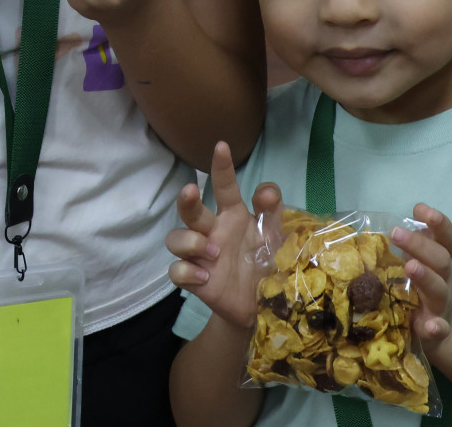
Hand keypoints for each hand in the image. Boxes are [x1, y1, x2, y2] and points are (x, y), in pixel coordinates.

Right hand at [168, 141, 277, 328]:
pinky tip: (204, 277)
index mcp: (232, 215)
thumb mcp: (276, 236)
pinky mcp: (194, 280)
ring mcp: (199, 255)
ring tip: (212, 253)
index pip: (225, 186)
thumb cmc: (266, 261)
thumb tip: (266, 191)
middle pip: (190, 210)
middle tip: (191, 191)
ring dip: (189, 241)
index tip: (222, 146)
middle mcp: (212, 230)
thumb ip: (272, 212)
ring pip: (175, 238)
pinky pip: (177, 271)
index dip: (222, 167)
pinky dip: (187, 272)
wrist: (261, 304)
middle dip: (186, 199)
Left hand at [393, 203, 451, 353]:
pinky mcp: (435, 329)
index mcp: (444, 258)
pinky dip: (437, 327)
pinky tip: (433, 326)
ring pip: (438, 289)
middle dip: (420, 245)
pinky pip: (439, 329)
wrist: (442, 327)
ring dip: (426, 277)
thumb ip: (417, 242)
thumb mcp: (425, 260)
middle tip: (396, 233)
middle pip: (439, 259)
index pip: (446, 237)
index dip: (437, 222)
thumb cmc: (426, 284)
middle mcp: (446, 278)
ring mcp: (442, 303)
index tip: (420, 209)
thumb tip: (398, 222)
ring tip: (410, 266)